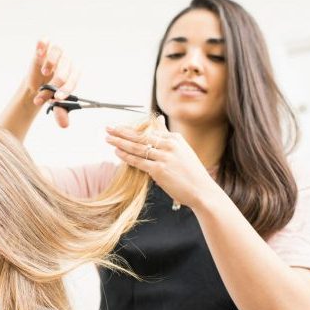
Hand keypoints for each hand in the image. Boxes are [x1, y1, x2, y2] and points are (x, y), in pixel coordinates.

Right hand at [26, 39, 79, 127]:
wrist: (37, 82)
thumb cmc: (50, 91)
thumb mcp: (54, 103)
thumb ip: (60, 112)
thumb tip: (64, 126)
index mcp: (73, 73)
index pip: (73, 79)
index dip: (65, 89)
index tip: (56, 99)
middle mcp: (66, 61)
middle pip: (64, 69)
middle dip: (52, 86)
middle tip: (41, 97)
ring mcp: (56, 52)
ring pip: (58, 51)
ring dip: (51, 63)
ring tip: (44, 73)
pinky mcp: (44, 45)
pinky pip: (45, 40)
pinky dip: (42, 45)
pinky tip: (39, 54)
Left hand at [104, 116, 218, 208]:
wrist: (202, 191)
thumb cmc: (190, 172)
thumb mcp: (181, 149)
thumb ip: (167, 135)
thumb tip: (158, 119)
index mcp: (175, 138)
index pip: (148, 131)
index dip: (131, 130)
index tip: (118, 128)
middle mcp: (170, 145)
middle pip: (140, 136)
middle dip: (121, 132)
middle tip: (108, 128)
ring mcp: (164, 157)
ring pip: (137, 147)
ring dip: (120, 142)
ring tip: (108, 139)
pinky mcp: (160, 170)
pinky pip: (139, 161)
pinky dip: (126, 156)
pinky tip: (117, 152)